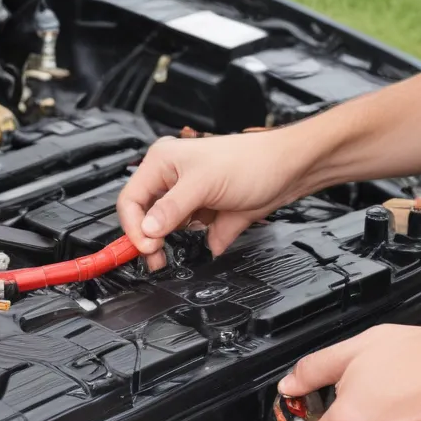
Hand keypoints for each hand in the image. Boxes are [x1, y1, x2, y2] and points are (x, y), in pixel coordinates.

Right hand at [116, 130, 317, 269]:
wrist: (289, 170)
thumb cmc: (250, 161)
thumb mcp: (203, 183)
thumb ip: (172, 209)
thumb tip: (147, 231)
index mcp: (162, 163)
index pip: (131, 200)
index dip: (133, 226)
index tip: (146, 246)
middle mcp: (173, 180)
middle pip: (146, 217)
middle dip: (149, 240)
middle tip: (156, 259)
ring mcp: (191, 200)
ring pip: (168, 231)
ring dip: (172, 244)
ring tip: (173, 256)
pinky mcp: (209, 216)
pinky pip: (194, 238)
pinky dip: (198, 246)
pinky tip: (207, 243)